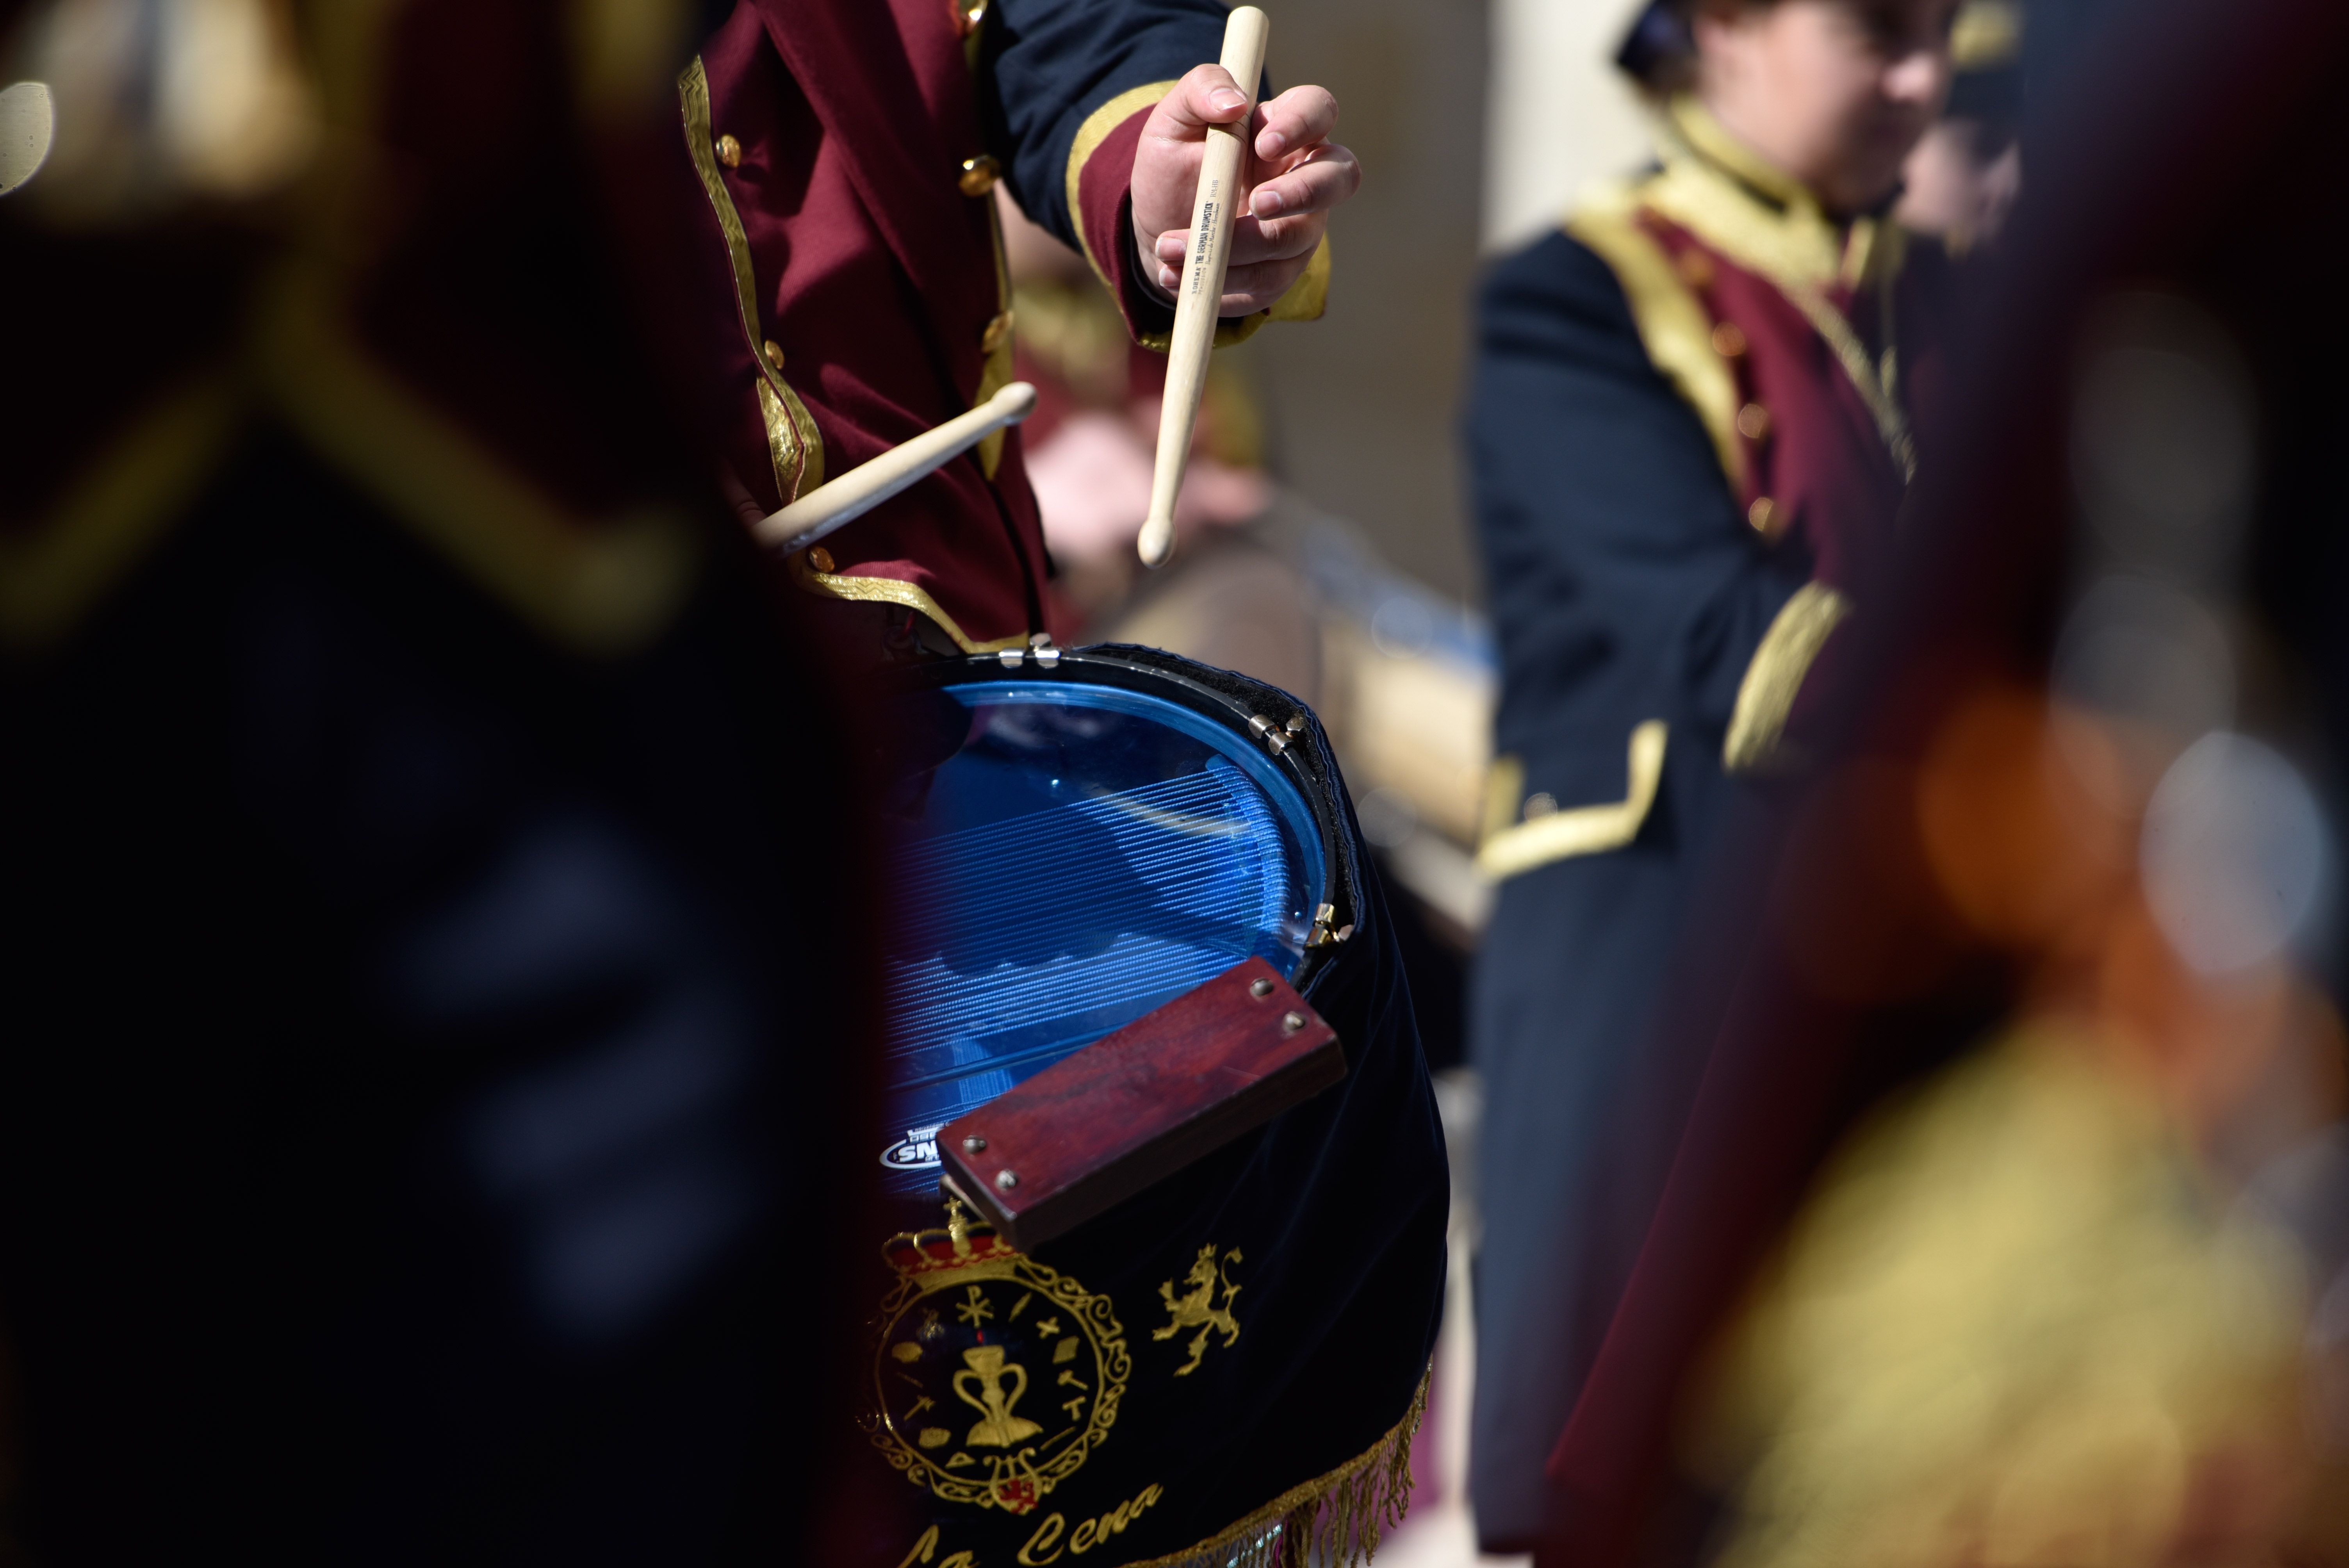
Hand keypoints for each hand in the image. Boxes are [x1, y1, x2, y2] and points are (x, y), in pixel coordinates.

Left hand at [1128, 65, 1358, 315]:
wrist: (1156, 226)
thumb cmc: (1173, 165)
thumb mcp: (1171, 121)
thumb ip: (1199, 91)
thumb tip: (1233, 101)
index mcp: (1284, 129)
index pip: (1318, 110)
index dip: (1302, 124)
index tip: (1263, 144)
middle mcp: (1305, 177)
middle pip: (1340, 177)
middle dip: (1302, 194)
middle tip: (1258, 204)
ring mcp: (1300, 228)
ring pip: (1292, 240)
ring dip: (1234, 248)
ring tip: (1171, 248)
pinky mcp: (1280, 273)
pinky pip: (1265, 284)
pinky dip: (1219, 282)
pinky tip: (1176, 276)